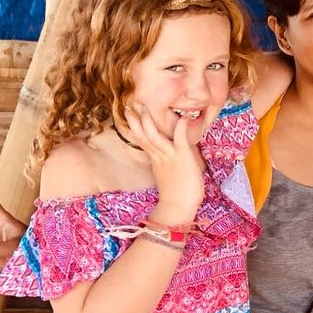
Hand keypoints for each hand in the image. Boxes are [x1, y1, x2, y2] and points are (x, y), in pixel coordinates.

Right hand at [122, 105, 204, 222]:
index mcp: (155, 158)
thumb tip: (170, 151)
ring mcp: (169, 157)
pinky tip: (183, 118)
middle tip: (130, 104)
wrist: (178, 208)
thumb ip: (166, 160)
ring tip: (146, 106)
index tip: (130, 112)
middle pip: (143, 135)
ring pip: (155, 136)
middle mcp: (159, 156)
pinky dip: (181, 128)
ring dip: (150, 121)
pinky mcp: (183, 159)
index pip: (142, 139)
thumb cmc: (176, 192)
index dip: (136, 126)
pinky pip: (181, 141)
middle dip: (136, 120)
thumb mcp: (168, 172)